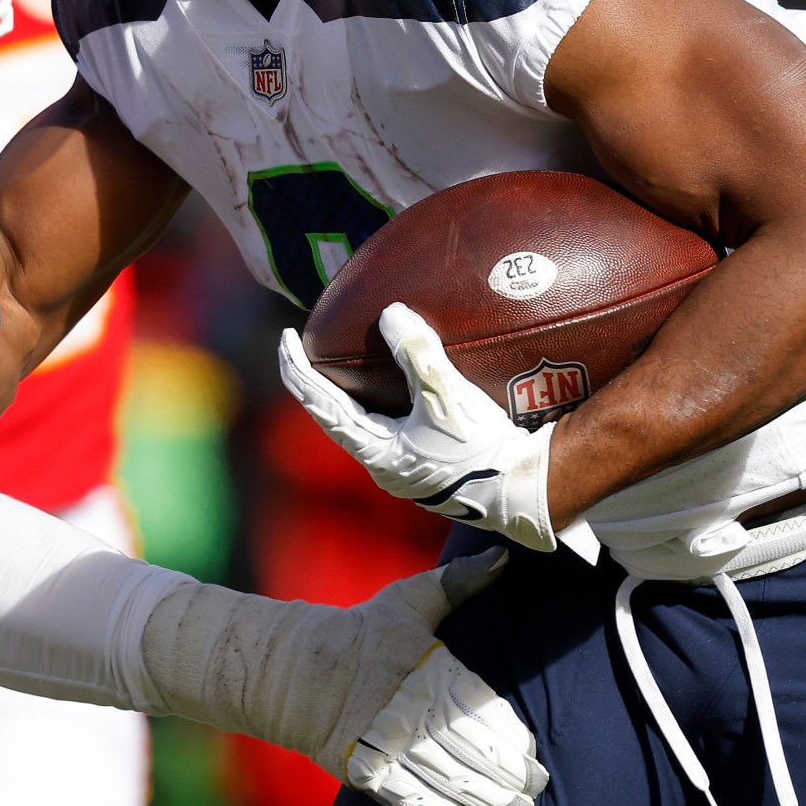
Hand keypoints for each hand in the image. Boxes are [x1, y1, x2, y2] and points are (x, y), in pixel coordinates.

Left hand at [279, 304, 557, 551]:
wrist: (521, 490)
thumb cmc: (482, 450)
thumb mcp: (448, 399)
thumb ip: (418, 355)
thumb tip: (391, 314)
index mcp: (374, 450)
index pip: (319, 403)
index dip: (297, 369)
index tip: (284, 336)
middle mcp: (379, 463)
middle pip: (331, 414)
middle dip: (315, 380)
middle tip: (304, 345)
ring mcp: (399, 467)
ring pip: (357, 423)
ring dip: (344, 393)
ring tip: (338, 363)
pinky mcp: (421, 465)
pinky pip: (383, 428)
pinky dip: (373, 403)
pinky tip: (386, 389)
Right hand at [336, 552, 548, 805]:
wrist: (295, 669)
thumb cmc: (362, 633)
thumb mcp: (409, 601)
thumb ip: (460, 584)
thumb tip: (505, 556)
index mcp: (431, 669)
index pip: (487, 714)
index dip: (516, 742)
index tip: (534, 758)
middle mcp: (413, 709)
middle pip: (477, 755)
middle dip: (511, 781)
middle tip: (531, 794)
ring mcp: (388, 744)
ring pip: (451, 784)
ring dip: (488, 804)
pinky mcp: (364, 772)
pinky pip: (412, 804)